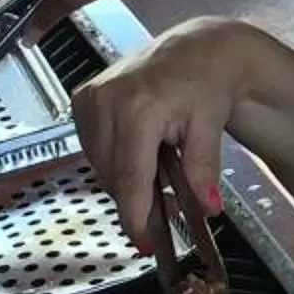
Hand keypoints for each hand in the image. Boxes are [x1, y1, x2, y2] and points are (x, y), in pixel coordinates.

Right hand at [71, 17, 263, 249]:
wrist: (196, 49)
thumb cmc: (206, 83)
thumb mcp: (211, 126)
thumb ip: (204, 168)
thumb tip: (207, 207)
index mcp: (138, 107)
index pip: (129, 178)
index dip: (135, 217)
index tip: (144, 243)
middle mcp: (106, 100)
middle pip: (112, 177)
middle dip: (137, 200)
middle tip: (167, 207)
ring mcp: (89, 98)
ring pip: (100, 166)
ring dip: (126, 179)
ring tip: (158, 168)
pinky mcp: (81, 99)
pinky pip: (93, 149)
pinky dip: (114, 159)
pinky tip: (139, 151)